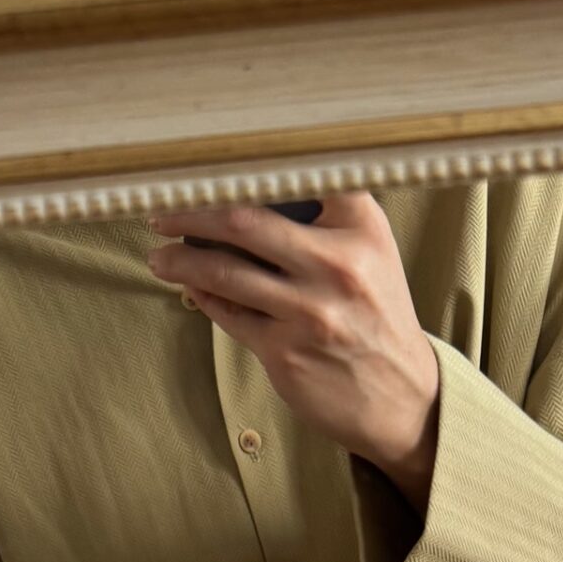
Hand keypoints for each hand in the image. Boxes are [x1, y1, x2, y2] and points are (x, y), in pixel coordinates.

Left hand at [147, 195, 439, 510]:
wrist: (403, 396)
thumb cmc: (376, 314)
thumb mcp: (372, 251)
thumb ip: (326, 214)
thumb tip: (244, 188)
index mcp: (361, 227)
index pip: (293, 176)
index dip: (237, 167)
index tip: (200, 165)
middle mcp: (338, 265)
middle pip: (242, 220)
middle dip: (189, 212)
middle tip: (159, 211)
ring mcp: (310, 312)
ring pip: (224, 271)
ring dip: (181, 260)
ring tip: (160, 256)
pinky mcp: (286, 353)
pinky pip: (228, 314)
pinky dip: (203, 296)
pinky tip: (191, 287)